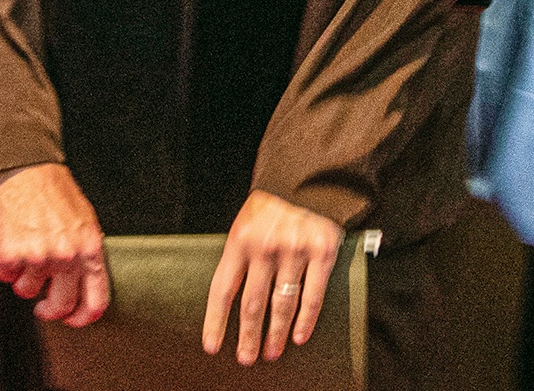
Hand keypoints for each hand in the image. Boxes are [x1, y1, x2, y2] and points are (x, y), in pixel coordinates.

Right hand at [0, 164, 108, 326]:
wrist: (21, 165)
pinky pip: (4, 275)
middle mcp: (66, 254)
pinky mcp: (10, 253)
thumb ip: (84, 252)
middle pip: (61, 306)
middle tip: (41, 302)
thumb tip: (81, 284)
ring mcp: (38, 255)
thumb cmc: (51, 188)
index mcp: (89, 246)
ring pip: (27, 290)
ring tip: (24, 249)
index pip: (95, 300)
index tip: (72, 319)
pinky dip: (3, 264)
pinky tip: (9, 241)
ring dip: (23, 276)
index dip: (82, 317)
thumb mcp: (82, 218)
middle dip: (49, 308)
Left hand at [203, 191, 341, 366]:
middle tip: (247, 357)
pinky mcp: (321, 252)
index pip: (223, 289)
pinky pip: (312, 296)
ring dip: (276, 334)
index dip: (216, 321)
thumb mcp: (247, 220)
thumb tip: (232, 296)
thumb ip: (241, 253)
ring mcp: (294, 251)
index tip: (212, 345)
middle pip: (253, 304)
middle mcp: (265, 247)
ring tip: (271, 352)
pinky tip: (299, 336)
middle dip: (248, 336)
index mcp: (240, 239)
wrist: (308, 174)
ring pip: (282, 305)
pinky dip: (305, 321)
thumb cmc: (273, 201)